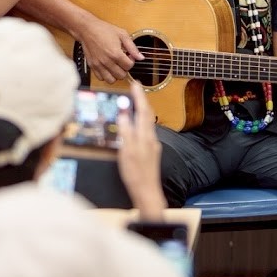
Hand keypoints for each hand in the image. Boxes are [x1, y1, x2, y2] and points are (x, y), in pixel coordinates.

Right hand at [77, 15, 140, 81]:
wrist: (87, 29)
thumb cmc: (103, 30)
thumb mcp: (122, 35)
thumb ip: (133, 47)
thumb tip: (140, 57)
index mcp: (115, 53)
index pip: (129, 66)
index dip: (131, 61)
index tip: (129, 56)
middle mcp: (107, 61)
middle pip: (121, 75)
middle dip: (125, 69)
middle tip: (123, 61)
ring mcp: (99, 65)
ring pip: (111, 80)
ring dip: (116, 75)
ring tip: (116, 66)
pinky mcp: (92, 66)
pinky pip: (101, 78)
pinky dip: (106, 76)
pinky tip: (108, 68)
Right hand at [116, 82, 165, 218]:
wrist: (147, 192)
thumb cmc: (136, 174)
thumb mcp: (127, 151)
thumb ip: (126, 130)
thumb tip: (124, 112)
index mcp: (145, 136)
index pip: (143, 110)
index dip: (139, 96)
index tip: (135, 84)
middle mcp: (151, 138)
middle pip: (147, 115)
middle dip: (141, 101)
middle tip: (135, 89)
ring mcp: (152, 145)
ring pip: (147, 123)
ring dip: (141, 111)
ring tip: (134, 102)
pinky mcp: (150, 152)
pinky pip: (145, 131)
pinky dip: (139, 123)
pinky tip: (135, 125)